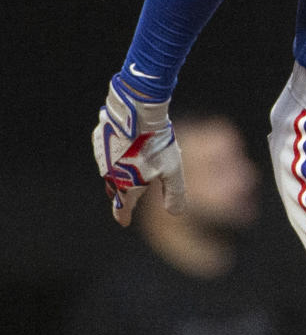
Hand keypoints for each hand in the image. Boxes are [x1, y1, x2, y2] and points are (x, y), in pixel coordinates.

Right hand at [92, 74, 184, 225]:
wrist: (136, 112)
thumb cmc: (156, 143)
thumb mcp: (172, 171)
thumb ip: (174, 194)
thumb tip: (176, 213)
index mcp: (126, 186)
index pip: (123, 208)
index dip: (123, 216)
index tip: (124, 222)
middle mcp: (110, 174)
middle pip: (116, 190)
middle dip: (122, 195)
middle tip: (128, 198)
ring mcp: (102, 156)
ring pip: (110, 170)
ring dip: (119, 173)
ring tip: (129, 170)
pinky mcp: (99, 139)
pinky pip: (107, 152)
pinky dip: (115, 154)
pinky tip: (125, 147)